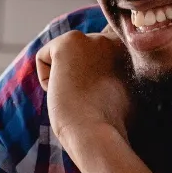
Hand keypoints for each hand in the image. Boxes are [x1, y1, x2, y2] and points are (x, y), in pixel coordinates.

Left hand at [34, 31, 131, 148]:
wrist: (97, 134)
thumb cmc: (108, 126)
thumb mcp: (122, 95)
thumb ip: (114, 75)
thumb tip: (92, 73)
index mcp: (128, 53)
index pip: (95, 52)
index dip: (89, 73)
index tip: (93, 94)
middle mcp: (113, 39)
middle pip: (74, 55)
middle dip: (76, 77)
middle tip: (88, 100)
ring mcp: (93, 38)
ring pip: (59, 56)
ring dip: (62, 79)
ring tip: (78, 97)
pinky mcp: (70, 41)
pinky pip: (43, 57)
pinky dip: (47, 80)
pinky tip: (65, 92)